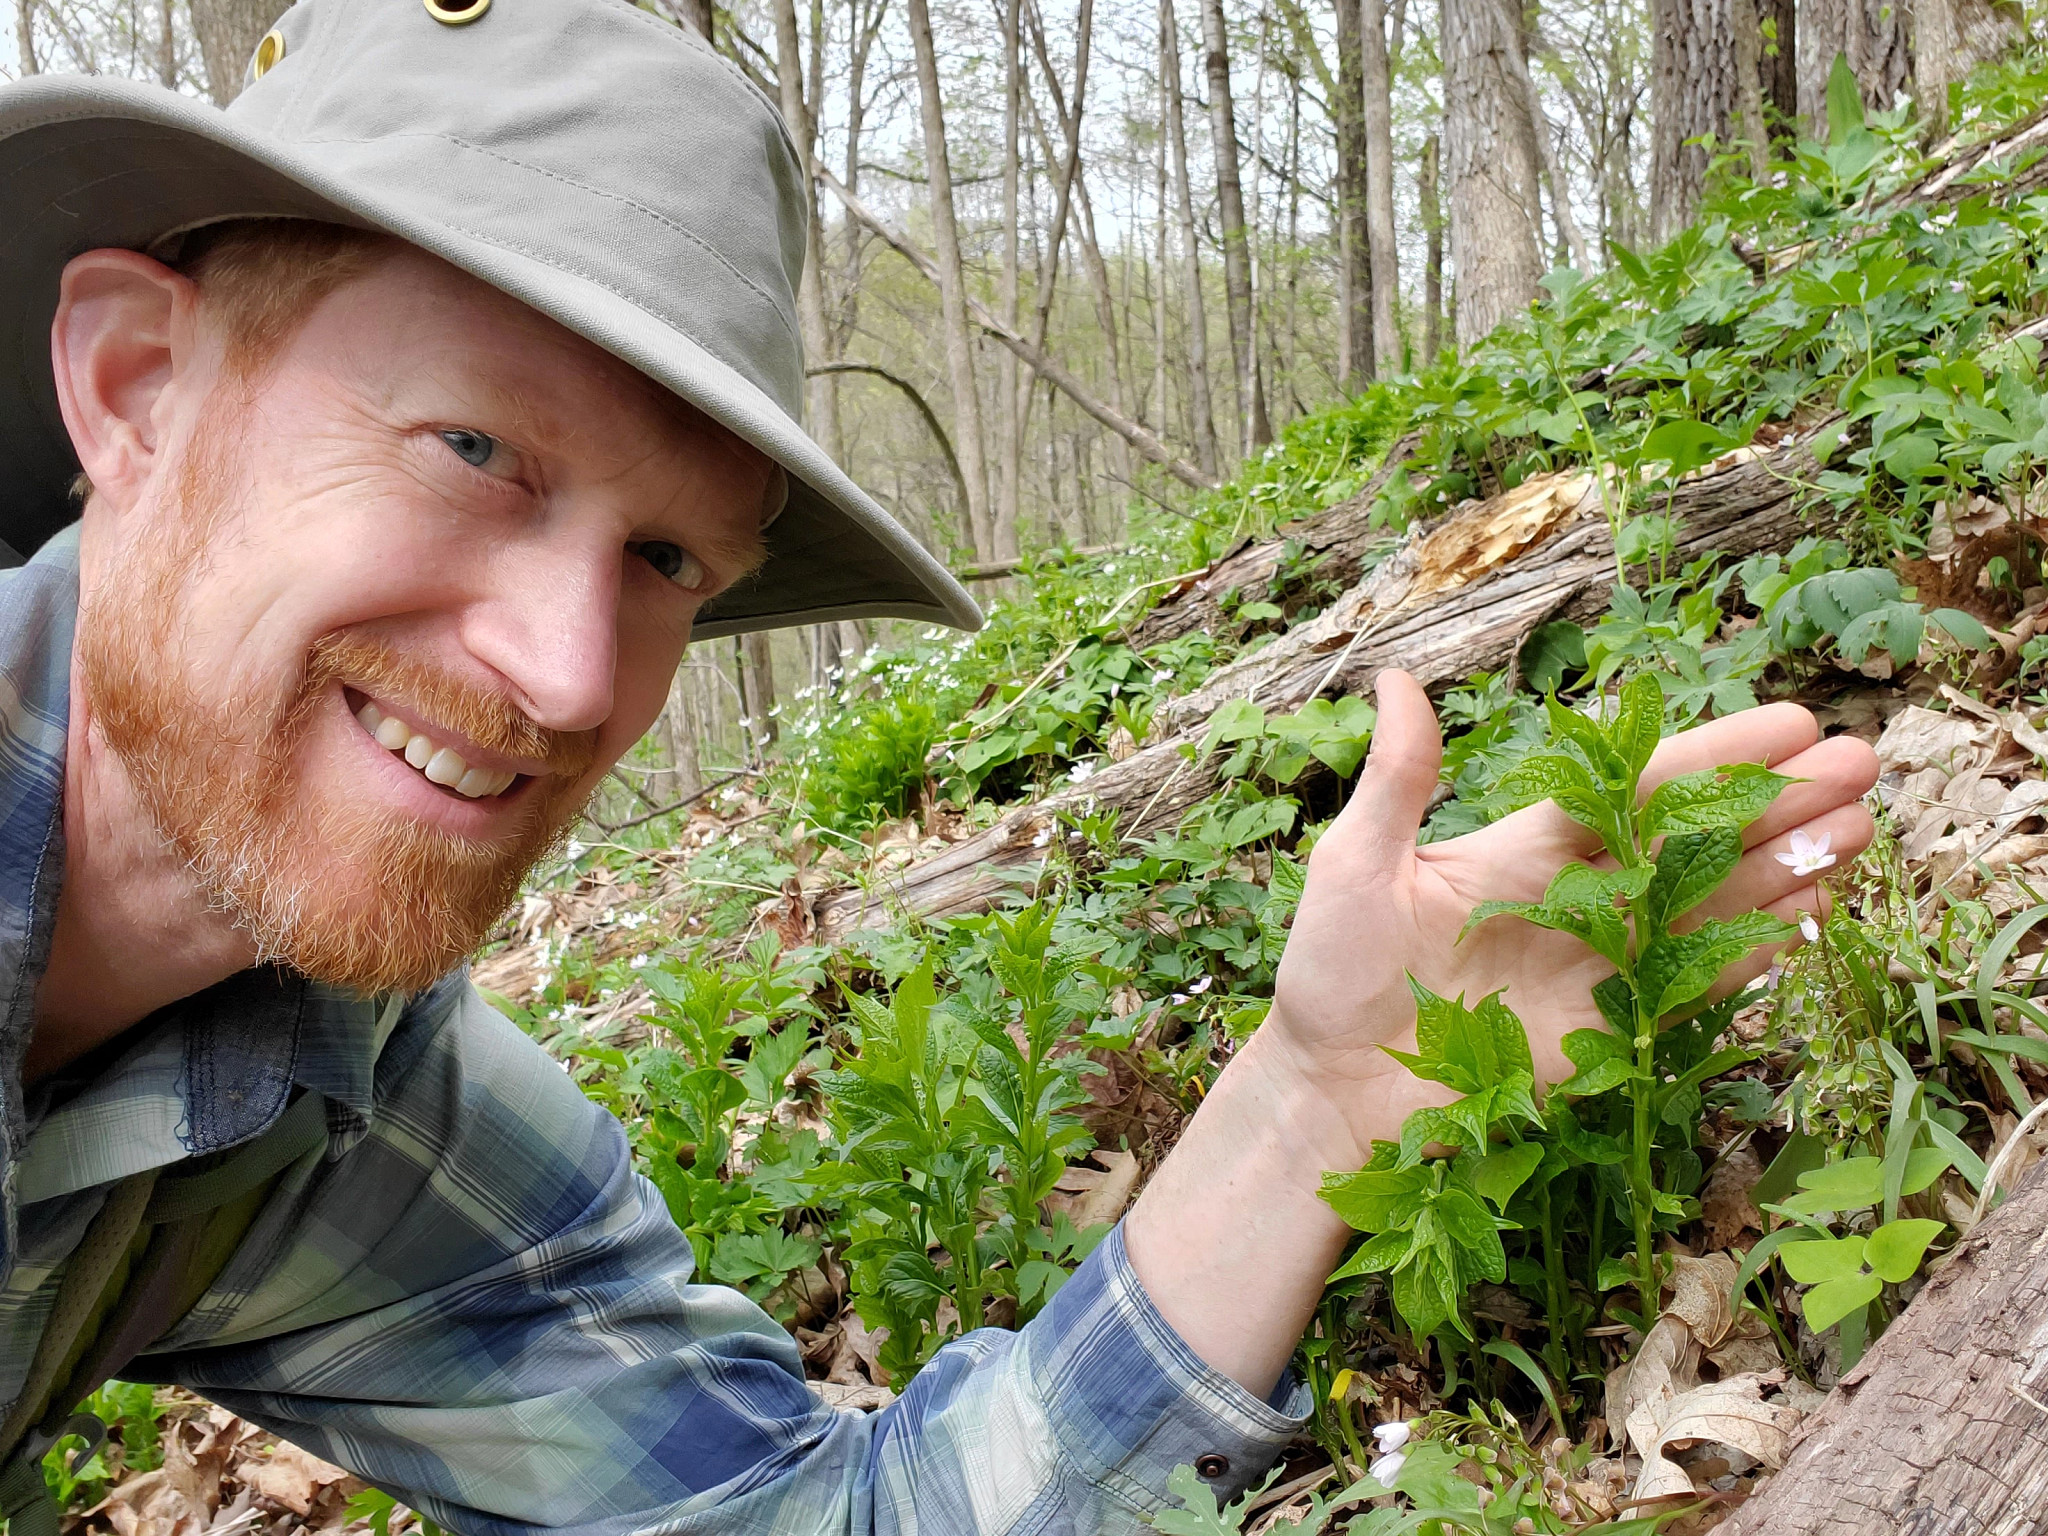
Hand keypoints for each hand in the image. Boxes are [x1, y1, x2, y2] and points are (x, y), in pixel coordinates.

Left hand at [1123, 671, 1878, 1396]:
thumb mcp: (1353, 866)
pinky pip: (1699, 983)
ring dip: (1789, 865)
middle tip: (1861, 762)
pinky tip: (1817, 912)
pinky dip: (1759, 949)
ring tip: (1865, 827)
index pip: (1636, 787)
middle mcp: (1579, 897)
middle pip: (1695, 838)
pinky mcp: (1613, 1031)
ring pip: (1714, 902)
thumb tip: (1397, 679)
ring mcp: (1603, 964)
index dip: (1712, 755)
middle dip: (1777, 801)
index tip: (1789, 722)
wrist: (1334, 1091)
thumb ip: (1395, 782)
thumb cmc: (1332, 973)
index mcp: (1525, 847)